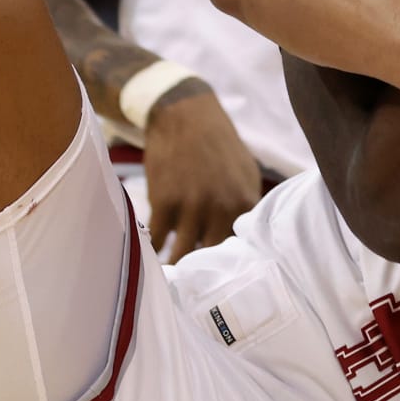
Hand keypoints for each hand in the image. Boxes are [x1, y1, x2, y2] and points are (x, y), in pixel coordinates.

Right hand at [144, 88, 261, 262]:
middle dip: (203, 272)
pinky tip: (153, 256)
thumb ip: (245, 207)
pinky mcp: (163, 201)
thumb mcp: (245, 173)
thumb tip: (244, 241)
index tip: (222, 279)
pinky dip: (154, 251)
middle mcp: (221, 206)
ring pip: (183, 254)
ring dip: (177, 267)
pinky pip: (158, 239)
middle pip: (212, 256)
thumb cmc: (218, 145)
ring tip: (173, 278)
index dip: (230, 265)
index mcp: (245, 201)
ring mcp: (191, 205)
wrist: (185, 115)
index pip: (241, 247)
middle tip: (195, 285)